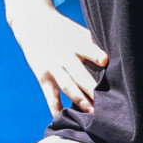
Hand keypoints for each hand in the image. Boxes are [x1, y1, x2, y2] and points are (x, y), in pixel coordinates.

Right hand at [14, 5, 107, 121]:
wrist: (32, 24)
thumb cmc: (62, 28)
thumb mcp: (76, 30)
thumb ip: (91, 43)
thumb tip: (109, 60)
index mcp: (74, 42)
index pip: (86, 49)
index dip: (96, 55)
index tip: (105, 62)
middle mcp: (63, 56)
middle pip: (79, 74)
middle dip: (91, 88)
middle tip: (105, 103)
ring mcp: (52, 68)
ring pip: (67, 86)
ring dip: (79, 100)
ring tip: (91, 112)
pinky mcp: (43, 77)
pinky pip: (50, 95)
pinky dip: (55, 108)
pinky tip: (62, 118)